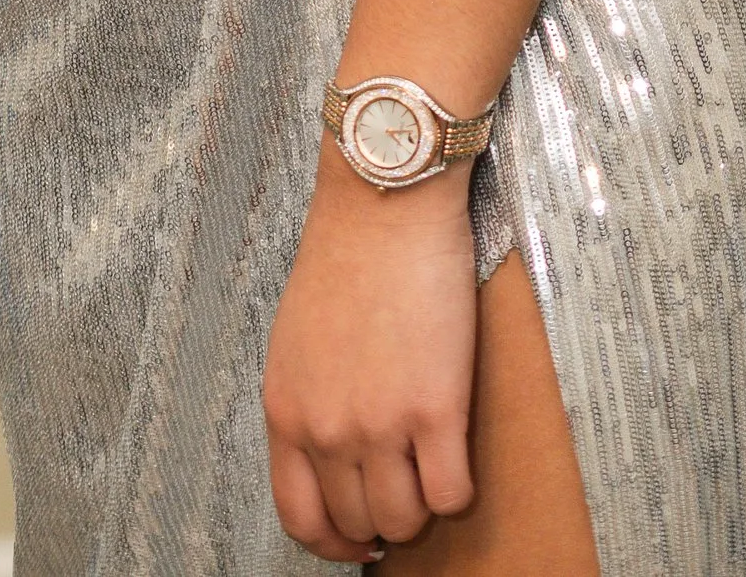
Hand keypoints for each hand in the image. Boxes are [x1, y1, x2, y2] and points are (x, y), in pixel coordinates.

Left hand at [264, 153, 478, 560]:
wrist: (386, 203)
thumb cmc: (346, 256)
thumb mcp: (295, 341)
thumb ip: (307, 402)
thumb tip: (331, 454)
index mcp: (286, 412)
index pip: (300, 518)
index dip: (333, 542)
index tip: (357, 539)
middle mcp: (327, 430)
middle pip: (357, 523)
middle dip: (384, 519)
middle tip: (406, 492)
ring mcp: (381, 424)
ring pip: (405, 518)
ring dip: (423, 507)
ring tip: (434, 472)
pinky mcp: (436, 408)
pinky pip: (452, 492)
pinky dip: (459, 490)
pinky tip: (459, 458)